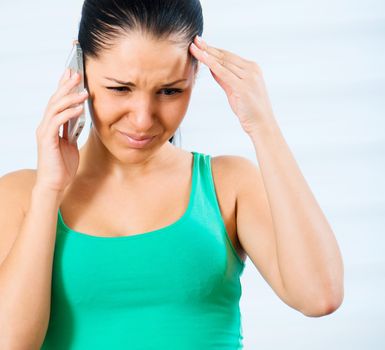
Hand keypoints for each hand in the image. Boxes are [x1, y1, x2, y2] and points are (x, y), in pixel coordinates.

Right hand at [35, 68, 88, 192]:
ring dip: (70, 98)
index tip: (72, 74)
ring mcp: (45, 132)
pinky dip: (69, 113)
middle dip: (66, 86)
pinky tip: (79, 108)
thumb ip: (72, 130)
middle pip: (54, 100)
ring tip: (83, 91)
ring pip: (55, 108)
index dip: (63, 87)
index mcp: (51, 126)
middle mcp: (46, 126)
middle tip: (77, 74)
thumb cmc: (63, 166)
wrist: (56, 184)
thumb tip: (79, 117)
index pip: (57, 102)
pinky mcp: (47, 140)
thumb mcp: (71, 144)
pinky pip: (57, 122)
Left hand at [189, 35, 275, 134]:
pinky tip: (202, 58)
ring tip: (194, 47)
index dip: (213, 50)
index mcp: (252, 69)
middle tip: (195, 40)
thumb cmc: (249, 110)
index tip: (201, 43)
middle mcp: (252, 69)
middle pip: (225, 56)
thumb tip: (212, 67)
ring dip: (207, 54)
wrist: (261, 125)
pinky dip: (211, 64)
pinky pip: (223, 72)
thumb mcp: (235, 91)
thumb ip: (224, 79)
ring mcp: (249, 77)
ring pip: (223, 62)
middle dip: (208, 48)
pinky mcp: (243, 86)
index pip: (229, 56)